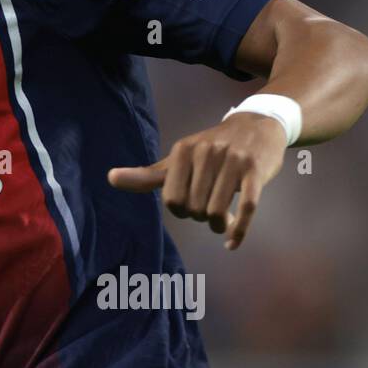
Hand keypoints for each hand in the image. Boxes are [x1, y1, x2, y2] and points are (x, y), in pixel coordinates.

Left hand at [106, 112, 286, 249]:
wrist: (257, 125)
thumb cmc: (213, 147)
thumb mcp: (180, 157)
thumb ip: (148, 174)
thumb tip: (110, 178)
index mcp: (183, 151)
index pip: (171, 199)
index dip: (179, 210)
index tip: (188, 206)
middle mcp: (207, 153)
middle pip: (194, 208)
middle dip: (200, 217)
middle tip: (208, 209)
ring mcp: (233, 161)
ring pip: (217, 212)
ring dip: (218, 225)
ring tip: (222, 220)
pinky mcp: (256, 171)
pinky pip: (246, 209)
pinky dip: (238, 231)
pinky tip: (231, 242)